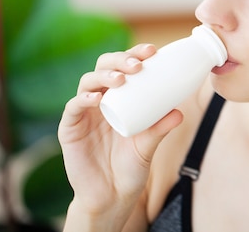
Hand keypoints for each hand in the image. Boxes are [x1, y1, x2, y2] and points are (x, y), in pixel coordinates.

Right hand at [58, 44, 182, 224]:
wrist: (111, 198)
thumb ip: (161, 129)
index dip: (135, 55)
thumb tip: (179, 111)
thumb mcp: (149, 146)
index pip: (125, 68)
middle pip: (104, 67)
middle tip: (138, 64)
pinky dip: (84, 99)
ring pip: (87, 82)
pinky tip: (97, 98)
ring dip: (104, 76)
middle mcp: (101, 100)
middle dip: (120, 59)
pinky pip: (73, 107)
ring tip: (121, 79)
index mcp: (120, 98)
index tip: (152, 51)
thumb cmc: (131, 168)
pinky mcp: (69, 128)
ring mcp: (84, 113)